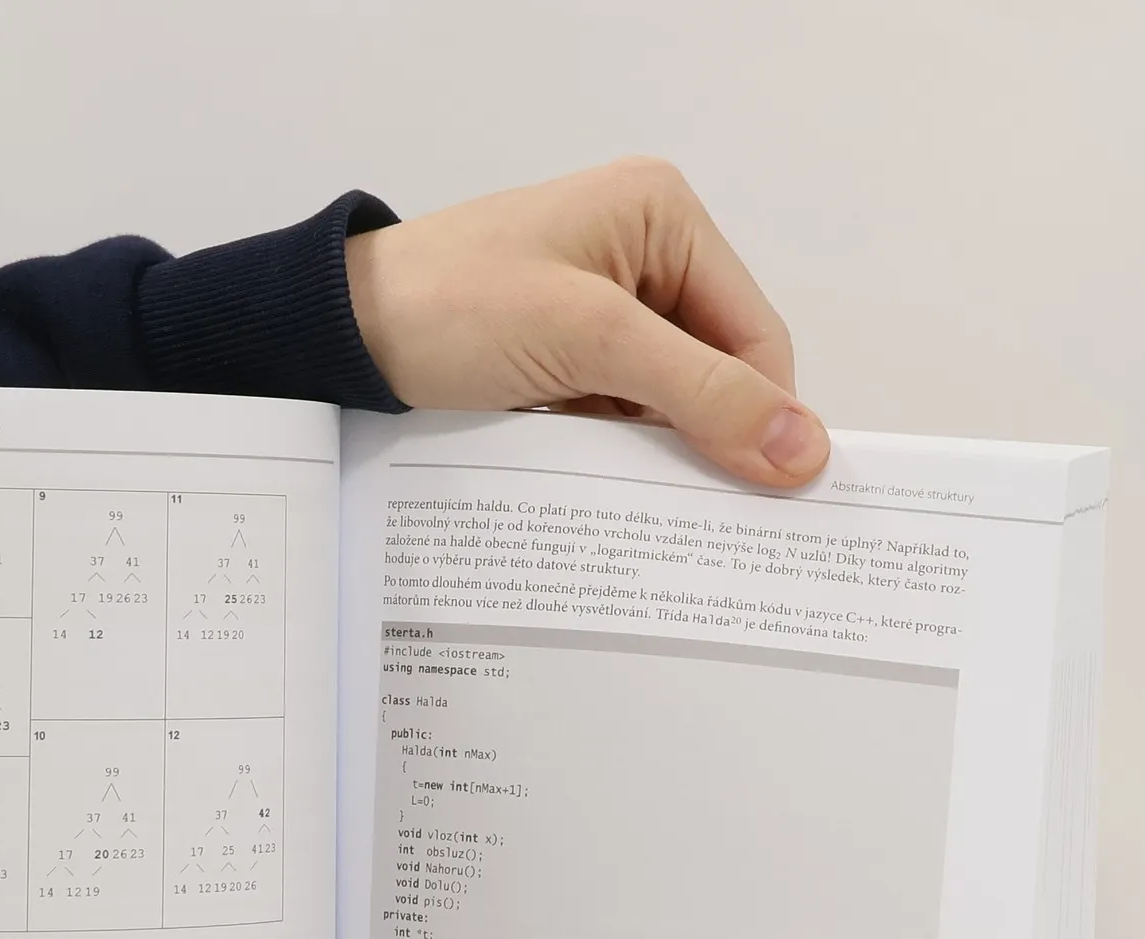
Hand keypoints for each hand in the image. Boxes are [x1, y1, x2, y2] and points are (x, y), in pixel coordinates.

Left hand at [346, 157, 828, 487]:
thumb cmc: (451, 308)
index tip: (764, 498)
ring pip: (671, 401)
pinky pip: (623, 414)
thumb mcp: (590, 343)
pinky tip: (602, 487)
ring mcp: (603, 307)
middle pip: (718, 370)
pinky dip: (618, 453)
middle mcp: (643, 252)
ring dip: (659, 452)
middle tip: (703, 517)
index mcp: (663, 216)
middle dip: (708, 436)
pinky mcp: (566, 354)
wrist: (340, 338)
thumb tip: (804, 449)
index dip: (763, 416)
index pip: (754, 334)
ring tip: (642, 503)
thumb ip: (701, 394)